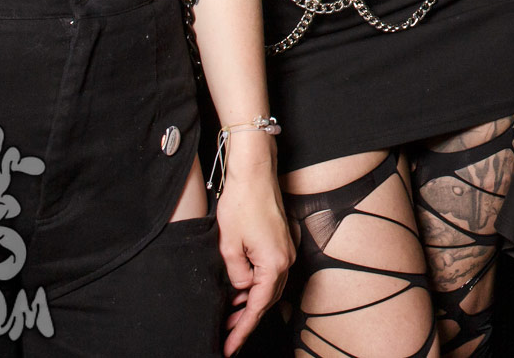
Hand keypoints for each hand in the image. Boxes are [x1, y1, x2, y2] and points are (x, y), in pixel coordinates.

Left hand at [215, 144, 292, 353]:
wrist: (255, 172)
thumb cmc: (241, 204)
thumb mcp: (228, 246)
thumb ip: (235, 274)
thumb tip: (241, 288)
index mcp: (274, 264)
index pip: (258, 307)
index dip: (242, 330)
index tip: (229, 347)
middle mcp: (286, 259)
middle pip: (268, 300)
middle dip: (246, 320)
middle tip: (226, 338)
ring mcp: (287, 249)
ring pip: (270, 286)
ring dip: (251, 302)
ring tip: (229, 316)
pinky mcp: (283, 240)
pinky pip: (272, 271)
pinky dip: (257, 284)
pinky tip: (241, 288)